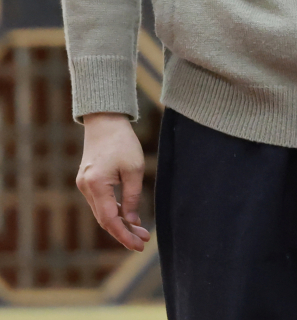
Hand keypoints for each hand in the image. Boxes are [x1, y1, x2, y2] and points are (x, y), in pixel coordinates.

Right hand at [76, 113, 150, 251]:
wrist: (105, 120)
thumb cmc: (122, 141)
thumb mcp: (134, 169)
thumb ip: (132, 197)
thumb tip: (132, 221)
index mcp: (96, 185)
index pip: (110, 220)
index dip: (124, 235)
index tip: (139, 245)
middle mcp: (86, 187)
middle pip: (104, 219)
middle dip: (124, 232)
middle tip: (143, 240)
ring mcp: (84, 184)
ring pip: (102, 212)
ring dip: (120, 222)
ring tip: (140, 230)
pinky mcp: (87, 180)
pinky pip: (100, 202)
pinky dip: (113, 210)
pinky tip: (127, 216)